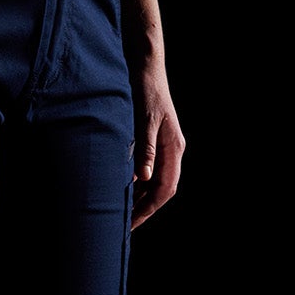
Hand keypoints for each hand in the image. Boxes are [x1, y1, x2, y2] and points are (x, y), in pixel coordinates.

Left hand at [131, 59, 185, 231]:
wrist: (146, 68)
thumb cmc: (146, 91)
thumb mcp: (144, 120)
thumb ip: (145, 149)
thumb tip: (143, 178)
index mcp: (174, 148)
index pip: (165, 189)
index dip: (148, 209)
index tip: (131, 224)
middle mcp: (172, 151)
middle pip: (160, 190)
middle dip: (143, 209)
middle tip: (122, 226)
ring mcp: (164, 148)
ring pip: (154, 182)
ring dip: (138, 199)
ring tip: (120, 214)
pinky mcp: (153, 142)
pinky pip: (147, 171)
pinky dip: (135, 185)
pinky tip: (121, 191)